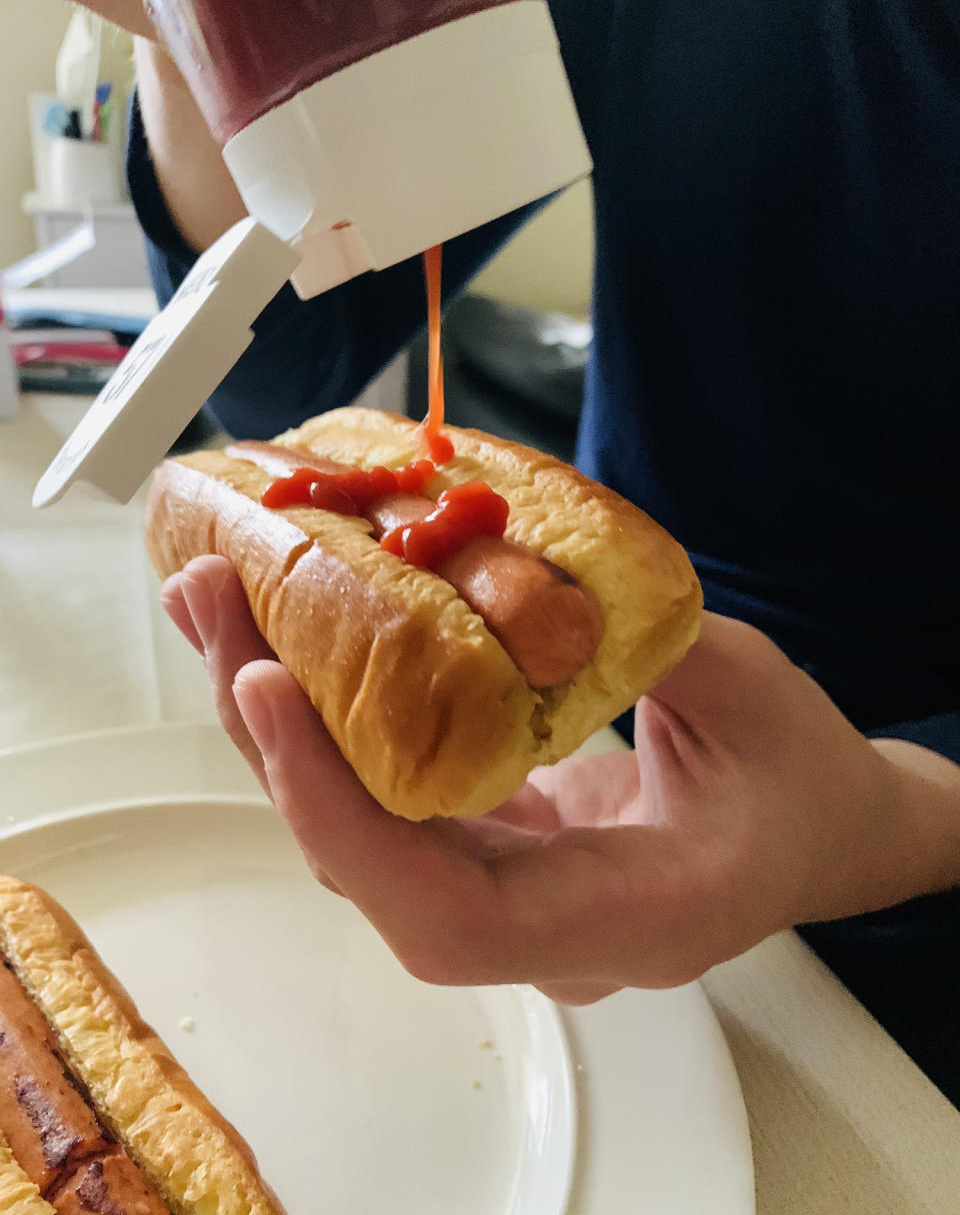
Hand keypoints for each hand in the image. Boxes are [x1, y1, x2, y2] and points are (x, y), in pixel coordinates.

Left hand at [163, 555, 920, 1002]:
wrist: (817, 829)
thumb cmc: (802, 781)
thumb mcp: (751, 693)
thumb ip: (644, 638)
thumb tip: (526, 574)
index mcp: (625, 917)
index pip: (449, 915)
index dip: (342, 818)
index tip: (272, 693)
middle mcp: (540, 930)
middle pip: (370, 866)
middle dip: (274, 739)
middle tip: (215, 599)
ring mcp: (505, 890)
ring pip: (358, 831)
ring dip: (276, 720)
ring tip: (218, 597)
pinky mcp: (486, 843)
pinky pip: (382, 793)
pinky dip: (323, 717)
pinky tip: (279, 634)